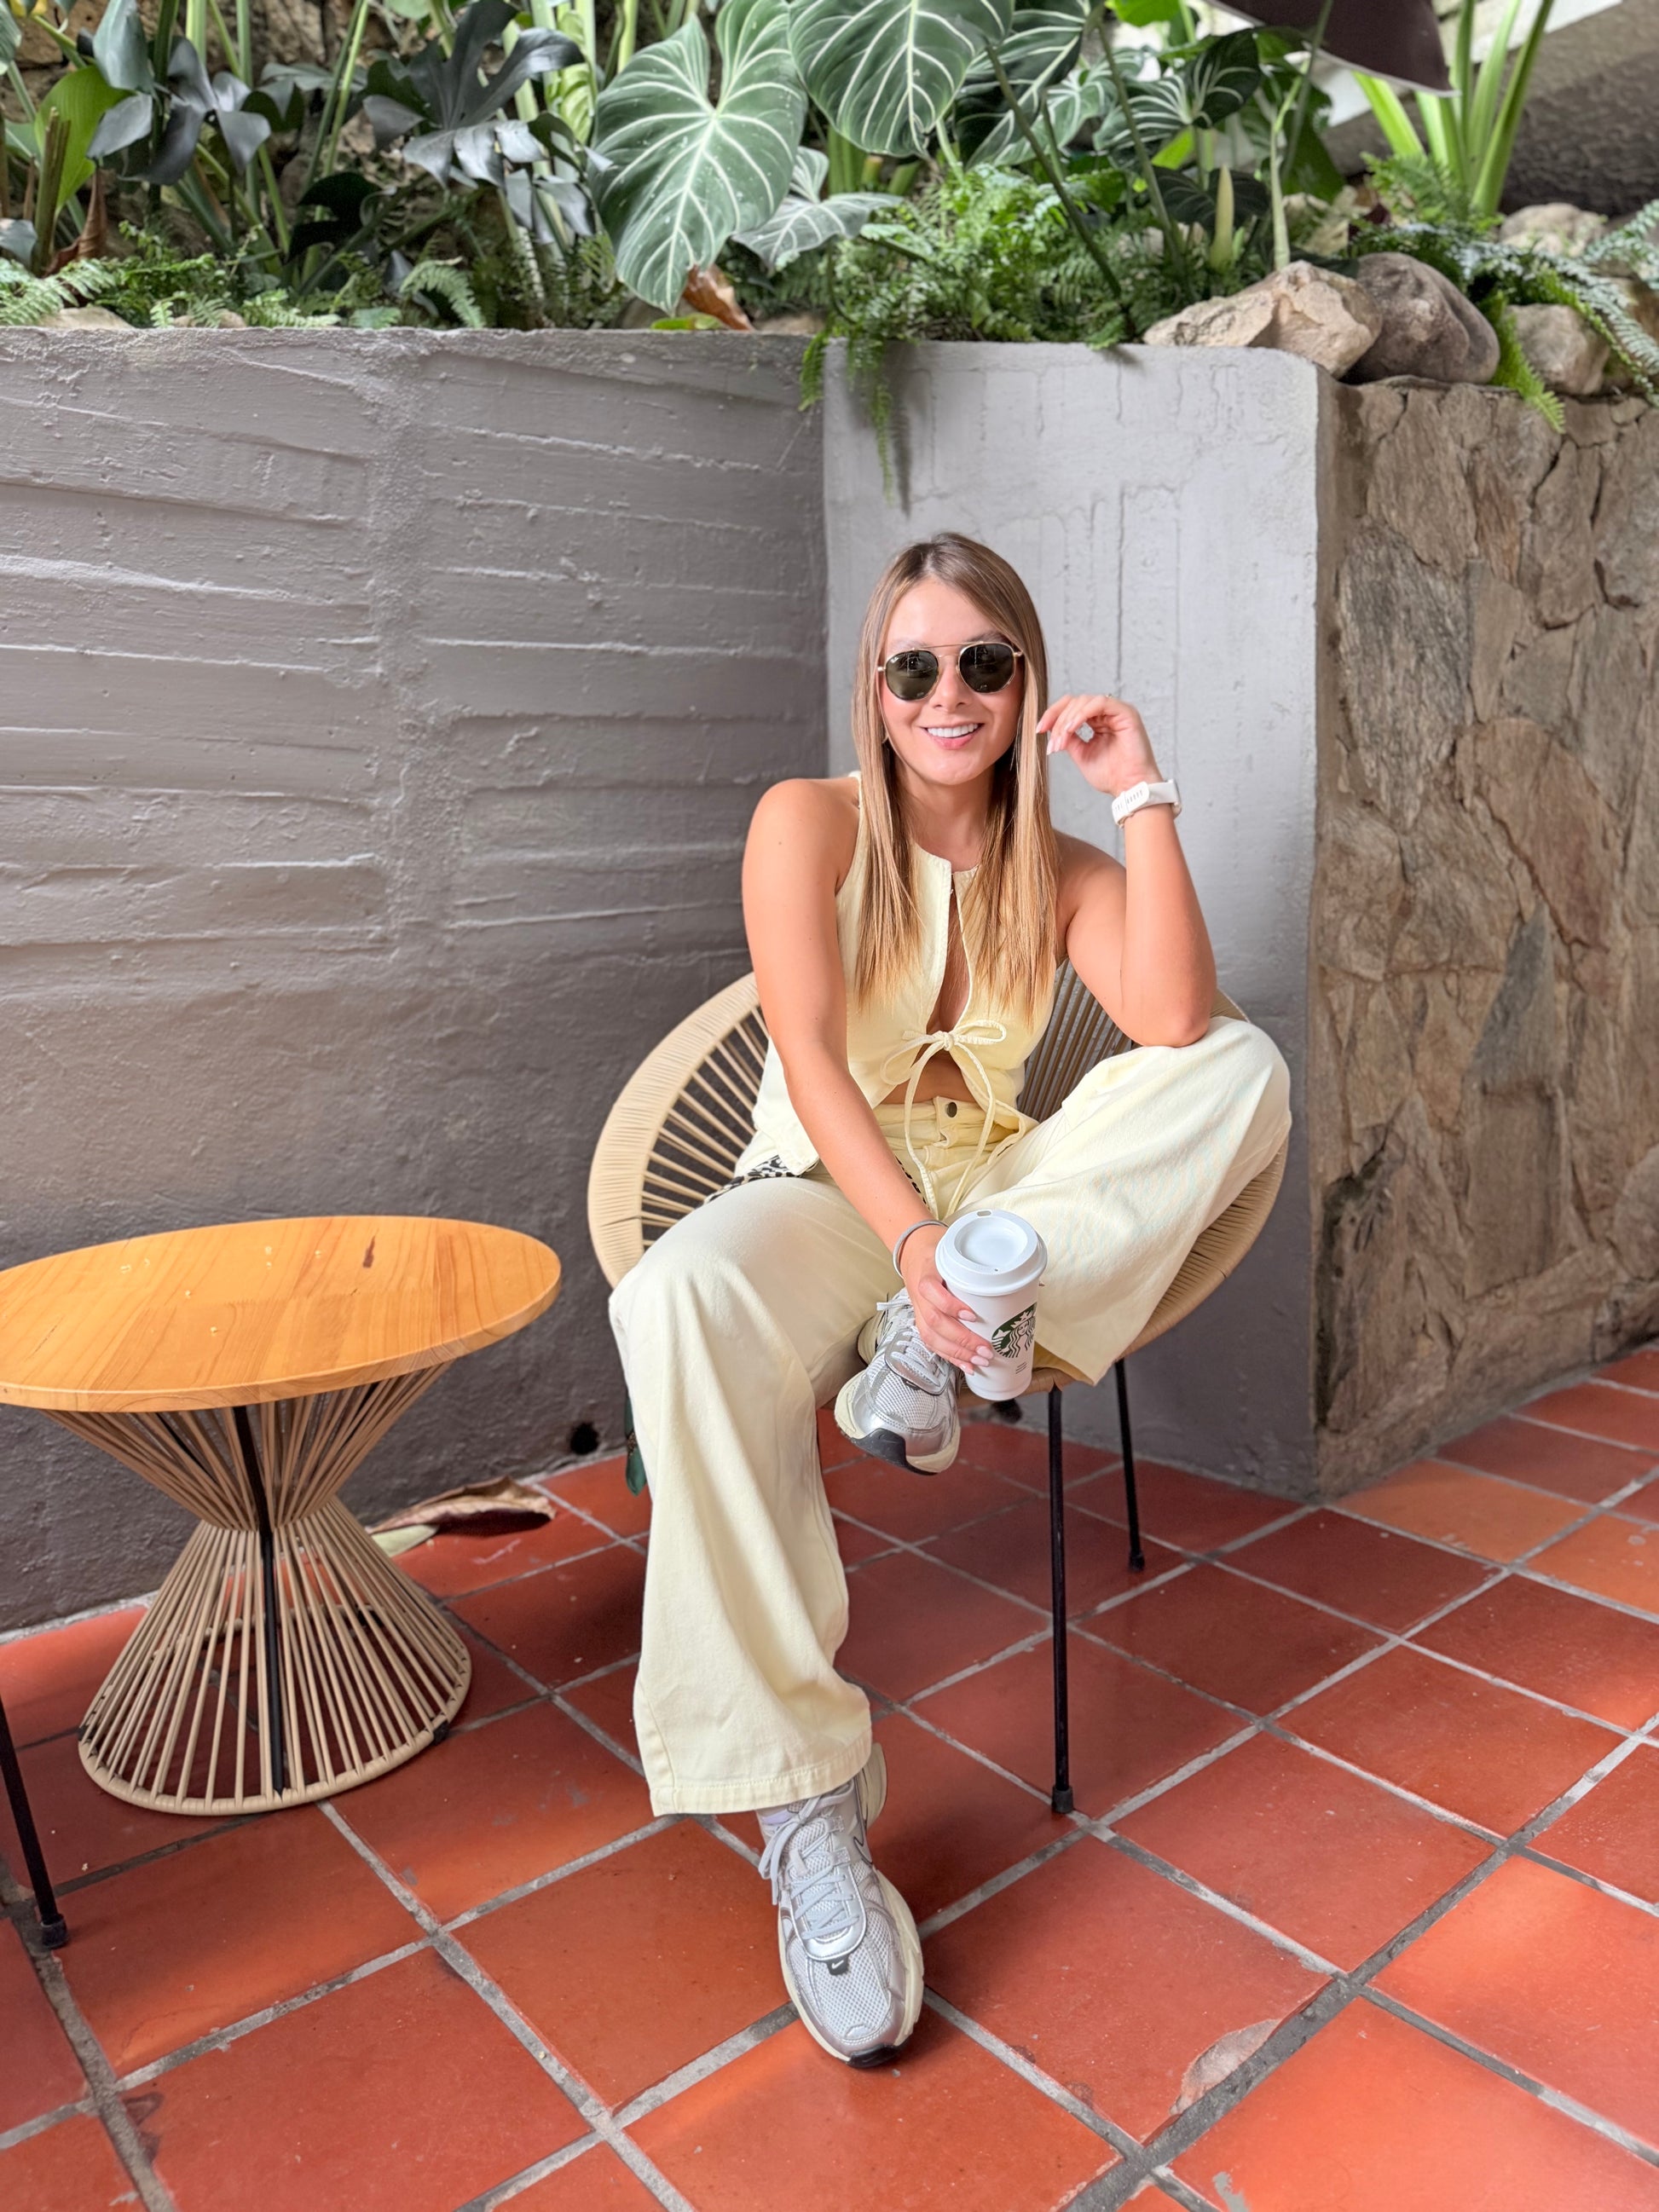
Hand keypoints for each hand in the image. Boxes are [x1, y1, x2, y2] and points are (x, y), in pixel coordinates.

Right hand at [900, 1226, 991, 1376]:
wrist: (914, 1252)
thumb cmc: (941, 1252)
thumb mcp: (957, 1250)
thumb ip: (987, 1265)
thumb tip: (1035, 1282)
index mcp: (928, 1272)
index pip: (931, 1291)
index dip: (950, 1306)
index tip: (972, 1315)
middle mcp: (920, 1295)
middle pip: (935, 1321)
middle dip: (962, 1339)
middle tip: (986, 1349)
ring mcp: (919, 1310)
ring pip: (932, 1337)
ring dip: (957, 1353)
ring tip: (980, 1361)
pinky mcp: (922, 1322)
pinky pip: (932, 1343)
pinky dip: (950, 1357)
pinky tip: (966, 1366)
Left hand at [1038, 693, 1160, 799]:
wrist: (1129, 788)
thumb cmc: (1111, 776)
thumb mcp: (1081, 754)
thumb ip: (1069, 739)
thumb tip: (1052, 729)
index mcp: (1098, 721)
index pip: (1071, 708)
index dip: (1053, 715)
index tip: (1039, 730)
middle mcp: (1107, 714)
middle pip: (1074, 702)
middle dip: (1057, 720)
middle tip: (1052, 743)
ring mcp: (1117, 711)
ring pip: (1084, 701)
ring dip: (1067, 720)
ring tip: (1062, 740)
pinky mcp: (1126, 712)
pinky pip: (1099, 703)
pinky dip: (1082, 714)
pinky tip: (1072, 728)